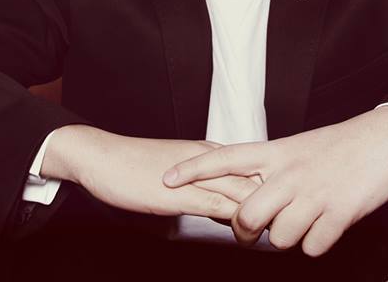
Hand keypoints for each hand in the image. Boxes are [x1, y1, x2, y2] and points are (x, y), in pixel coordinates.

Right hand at [49, 125, 261, 220]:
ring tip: (272, 231)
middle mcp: (208, 159)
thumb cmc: (132, 166)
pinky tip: (243, 233)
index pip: (253, 169)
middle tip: (287, 221)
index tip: (282, 208)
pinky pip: (218, 205)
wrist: (99, 156)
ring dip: (261, 212)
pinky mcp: (181, 193)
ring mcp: (196, 175)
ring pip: (243, 192)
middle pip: (256, 179)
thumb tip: (226, 211)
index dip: (271, 190)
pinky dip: (237, 219)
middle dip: (275, 201)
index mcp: (209, 154)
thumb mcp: (177, 178)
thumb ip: (203, 190)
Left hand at [161, 107, 387, 255]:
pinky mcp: (339, 212)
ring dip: (287, 238)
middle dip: (244, 233)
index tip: (167, 179)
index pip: (225, 158)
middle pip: (247, 215)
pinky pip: (312, 247)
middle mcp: (290, 172)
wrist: (385, 139)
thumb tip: (244, 193)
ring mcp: (314, 193)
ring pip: (279, 237)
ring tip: (301, 223)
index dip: (194, 170)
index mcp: (277, 152)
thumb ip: (270, 168)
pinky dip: (316, 243)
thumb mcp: (297, 148)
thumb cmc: (338, 145)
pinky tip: (324, 228)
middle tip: (250, 234)